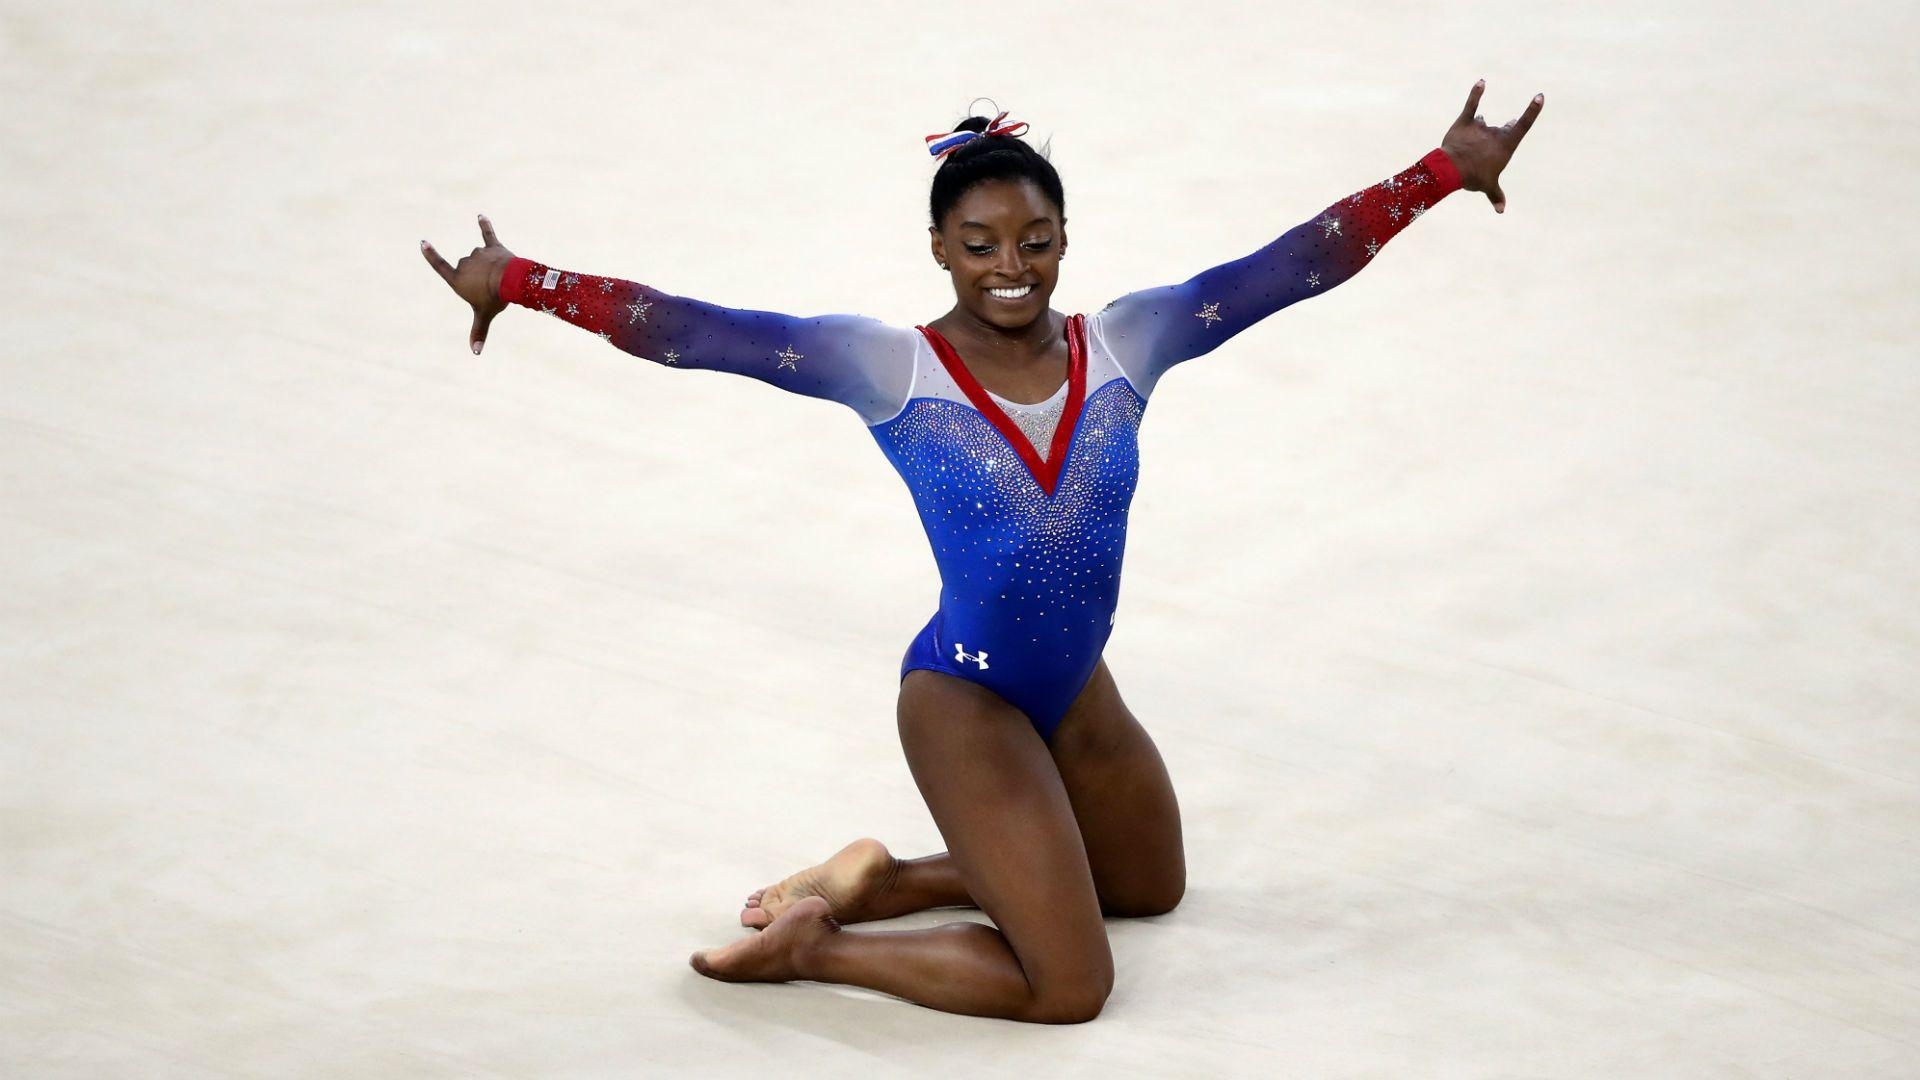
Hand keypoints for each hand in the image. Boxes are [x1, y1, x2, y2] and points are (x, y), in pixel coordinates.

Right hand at [421, 214, 513, 353]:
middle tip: (490, 287)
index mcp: (457, 279)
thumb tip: (476, 352)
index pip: (440, 266)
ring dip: (489, 265)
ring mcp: (478, 253)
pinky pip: (488, 233)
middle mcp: (464, 263)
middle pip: (467, 268)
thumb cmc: (494, 298)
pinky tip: (481, 215)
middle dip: (478, 276)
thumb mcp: (484, 315)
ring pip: (480, 257)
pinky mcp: (493, 246)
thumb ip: (478, 332)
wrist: (510, 281)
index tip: (423, 242)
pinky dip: (485, 224)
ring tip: (500, 277)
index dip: (431, 255)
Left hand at [1440, 79, 1542, 213]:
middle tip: (1504, 129)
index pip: (1523, 125)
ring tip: (1477, 130)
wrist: (1452, 169)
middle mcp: (1495, 133)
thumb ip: (1496, 195)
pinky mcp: (1464, 122)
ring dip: (1481, 125)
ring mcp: (1480, 126)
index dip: (1532, 110)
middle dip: (1503, 130)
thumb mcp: (1488, 186)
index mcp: (1505, 145)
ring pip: (1482, 122)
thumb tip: (1501, 211)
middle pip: (1503, 128)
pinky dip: (1476, 92)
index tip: (1539, 96)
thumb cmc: (1473, 178)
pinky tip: (1482, 82)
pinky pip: (1471, 104)